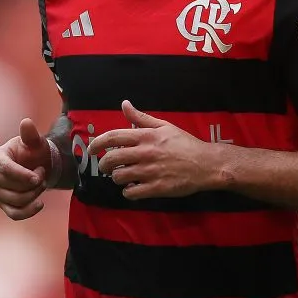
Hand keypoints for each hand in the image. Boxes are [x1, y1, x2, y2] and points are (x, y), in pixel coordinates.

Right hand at [0, 118, 51, 219]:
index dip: (22, 175)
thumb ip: (30, 134)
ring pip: (14, 201)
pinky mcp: (4, 204)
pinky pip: (13, 214)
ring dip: (33, 195)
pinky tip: (40, 203)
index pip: (4, 168)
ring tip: (42, 184)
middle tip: (42, 174)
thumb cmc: (34, 151)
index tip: (38, 176)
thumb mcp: (35, 141)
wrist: (38, 166)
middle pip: (10, 187)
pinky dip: (28, 211)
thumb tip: (26, 122)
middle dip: (31, 184)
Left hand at [88, 101, 212, 200]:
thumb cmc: (185, 143)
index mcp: (146, 136)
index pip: (113, 137)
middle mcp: (145, 153)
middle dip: (103, 164)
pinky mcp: (156, 188)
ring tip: (122, 177)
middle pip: (112, 159)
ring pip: (119, 177)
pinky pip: (132, 193)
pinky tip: (132, 188)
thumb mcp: (164, 126)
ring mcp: (150, 171)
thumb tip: (124, 104)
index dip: (97, 143)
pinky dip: (128, 192)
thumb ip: (141, 117)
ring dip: (116, 178)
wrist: (206, 164)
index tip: (91, 149)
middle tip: (105, 167)